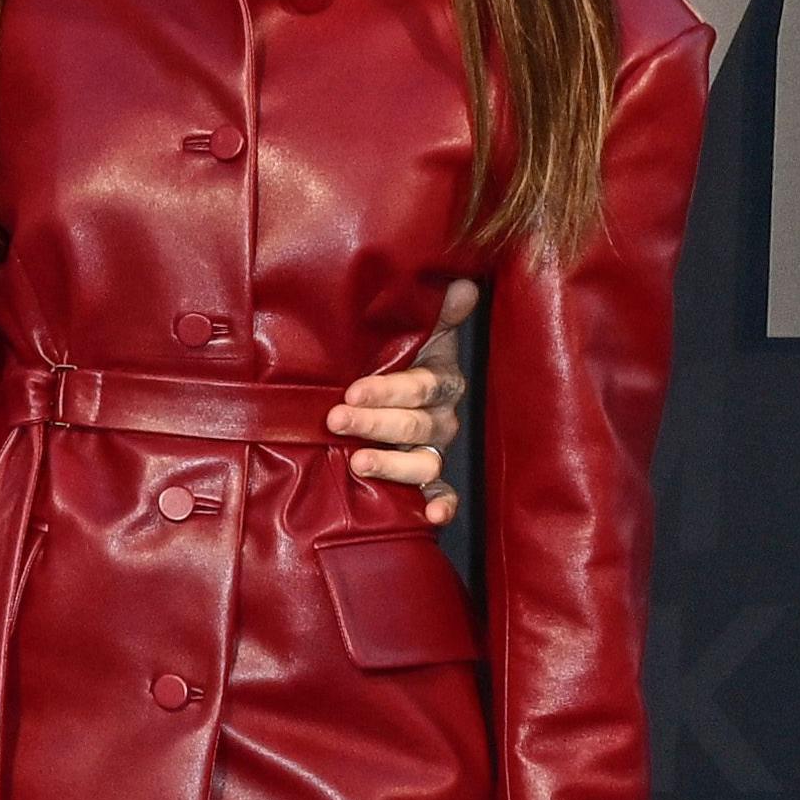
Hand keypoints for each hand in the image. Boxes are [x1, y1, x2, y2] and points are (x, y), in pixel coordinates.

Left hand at [330, 278, 477, 525]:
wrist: (398, 383)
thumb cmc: (400, 354)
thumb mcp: (416, 330)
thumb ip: (437, 312)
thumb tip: (461, 284)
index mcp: (439, 380)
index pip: (421, 386)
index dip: (389, 390)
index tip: (353, 390)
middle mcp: (442, 417)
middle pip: (416, 425)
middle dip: (375, 423)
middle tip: (337, 419)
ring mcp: (436, 450)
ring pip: (424, 462)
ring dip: (394, 464)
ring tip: (358, 463)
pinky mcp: (430, 478)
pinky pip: (443, 494)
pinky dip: (440, 506)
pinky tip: (429, 515)